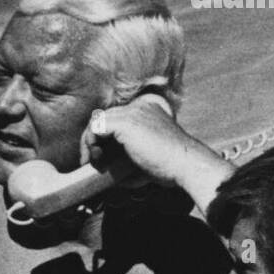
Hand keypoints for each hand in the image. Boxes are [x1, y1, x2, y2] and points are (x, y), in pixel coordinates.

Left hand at [84, 100, 229, 212]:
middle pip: (103, 117)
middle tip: (90, 162)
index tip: (98, 159)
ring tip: (96, 164)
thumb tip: (101, 164)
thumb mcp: (144, 155)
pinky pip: (97, 127)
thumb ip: (125, 153)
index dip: (101, 137)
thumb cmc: (167, 168)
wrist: (184, 165)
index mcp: (146, 109)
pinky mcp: (127, 122)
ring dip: (89, 143)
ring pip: (97, 120)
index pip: (114, 117)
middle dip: (91, 140)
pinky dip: (91, 142)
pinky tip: (97, 158)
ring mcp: (133, 111)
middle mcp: (140, 105)